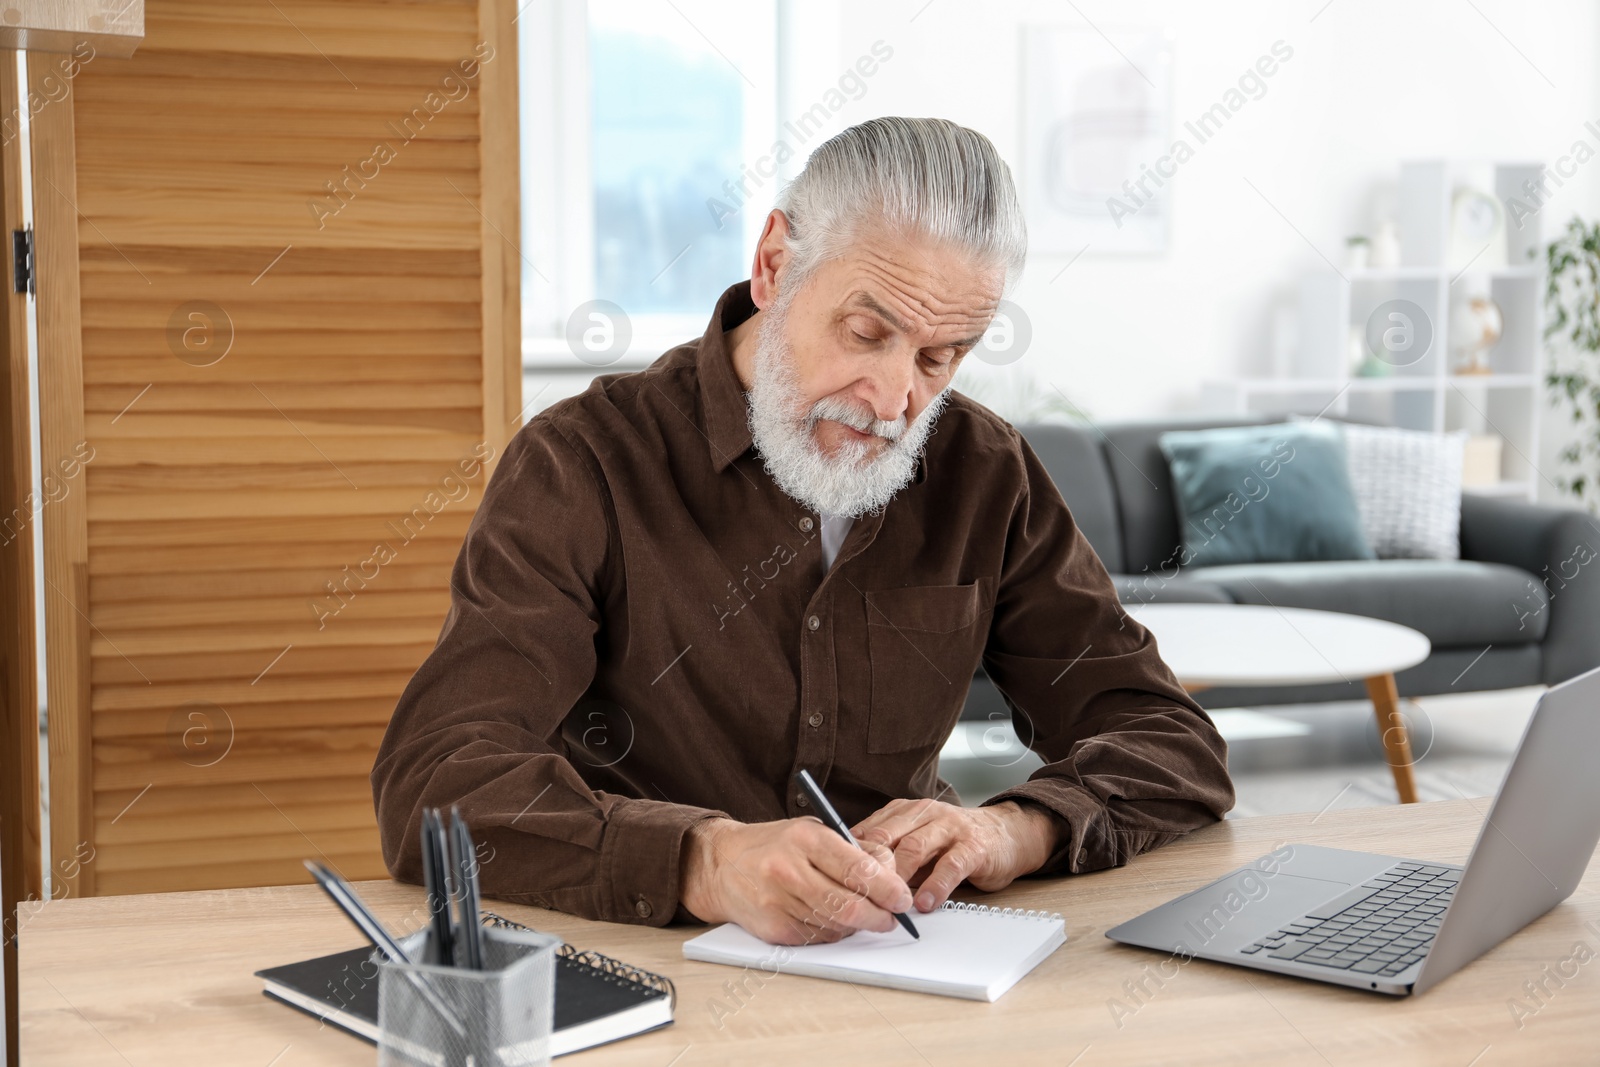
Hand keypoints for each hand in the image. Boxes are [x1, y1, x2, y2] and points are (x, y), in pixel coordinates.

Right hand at [679, 817, 914, 945]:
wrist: (721, 865)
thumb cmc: (774, 845)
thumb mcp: (813, 830)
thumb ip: (852, 849)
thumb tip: (891, 873)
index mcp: (805, 838)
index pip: (857, 868)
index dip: (887, 888)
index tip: (903, 898)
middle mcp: (789, 869)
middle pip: (849, 905)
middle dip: (880, 916)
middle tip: (892, 917)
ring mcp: (778, 902)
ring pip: (836, 926)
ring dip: (858, 926)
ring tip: (863, 914)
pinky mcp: (773, 929)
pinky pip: (818, 938)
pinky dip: (834, 932)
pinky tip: (832, 919)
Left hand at [849, 799, 1061, 911]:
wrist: (1006, 834)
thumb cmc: (953, 843)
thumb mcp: (915, 842)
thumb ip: (889, 856)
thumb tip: (849, 882)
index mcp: (903, 812)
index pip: (868, 832)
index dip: (850, 859)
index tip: (836, 883)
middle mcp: (924, 813)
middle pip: (886, 838)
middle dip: (870, 868)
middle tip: (857, 896)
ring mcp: (949, 826)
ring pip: (915, 849)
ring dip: (899, 878)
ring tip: (889, 904)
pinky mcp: (973, 845)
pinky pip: (950, 866)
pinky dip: (936, 886)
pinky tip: (926, 904)